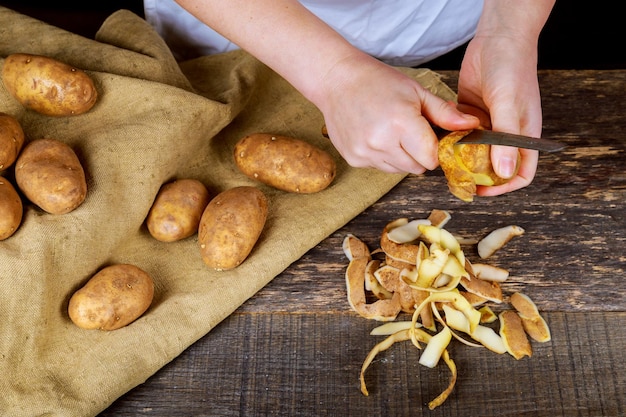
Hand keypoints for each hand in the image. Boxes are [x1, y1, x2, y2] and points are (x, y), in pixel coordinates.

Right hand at [317, 53, 479, 174]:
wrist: (337, 81)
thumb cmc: (378, 82)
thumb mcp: (416, 92)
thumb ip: (444, 114)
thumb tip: (472, 126)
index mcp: (401, 123)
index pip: (432, 158)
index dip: (435, 149)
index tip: (432, 137)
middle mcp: (381, 142)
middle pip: (418, 168)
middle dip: (420, 154)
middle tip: (412, 132)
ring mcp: (365, 153)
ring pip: (399, 170)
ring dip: (402, 157)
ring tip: (393, 132)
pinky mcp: (354, 159)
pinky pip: (381, 167)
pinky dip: (384, 156)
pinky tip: (376, 136)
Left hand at [456, 0, 554, 195]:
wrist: (497, 39)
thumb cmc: (512, 70)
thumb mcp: (508, 105)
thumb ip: (504, 140)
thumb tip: (504, 173)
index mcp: (524, 136)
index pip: (521, 173)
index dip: (504, 187)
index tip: (482, 191)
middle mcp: (506, 135)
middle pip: (494, 167)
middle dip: (478, 177)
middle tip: (457, 181)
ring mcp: (488, 126)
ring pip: (475, 154)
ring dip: (462, 161)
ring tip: (445, 165)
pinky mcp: (470, 116)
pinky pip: (461, 137)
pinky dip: (452, 142)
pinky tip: (440, 143)